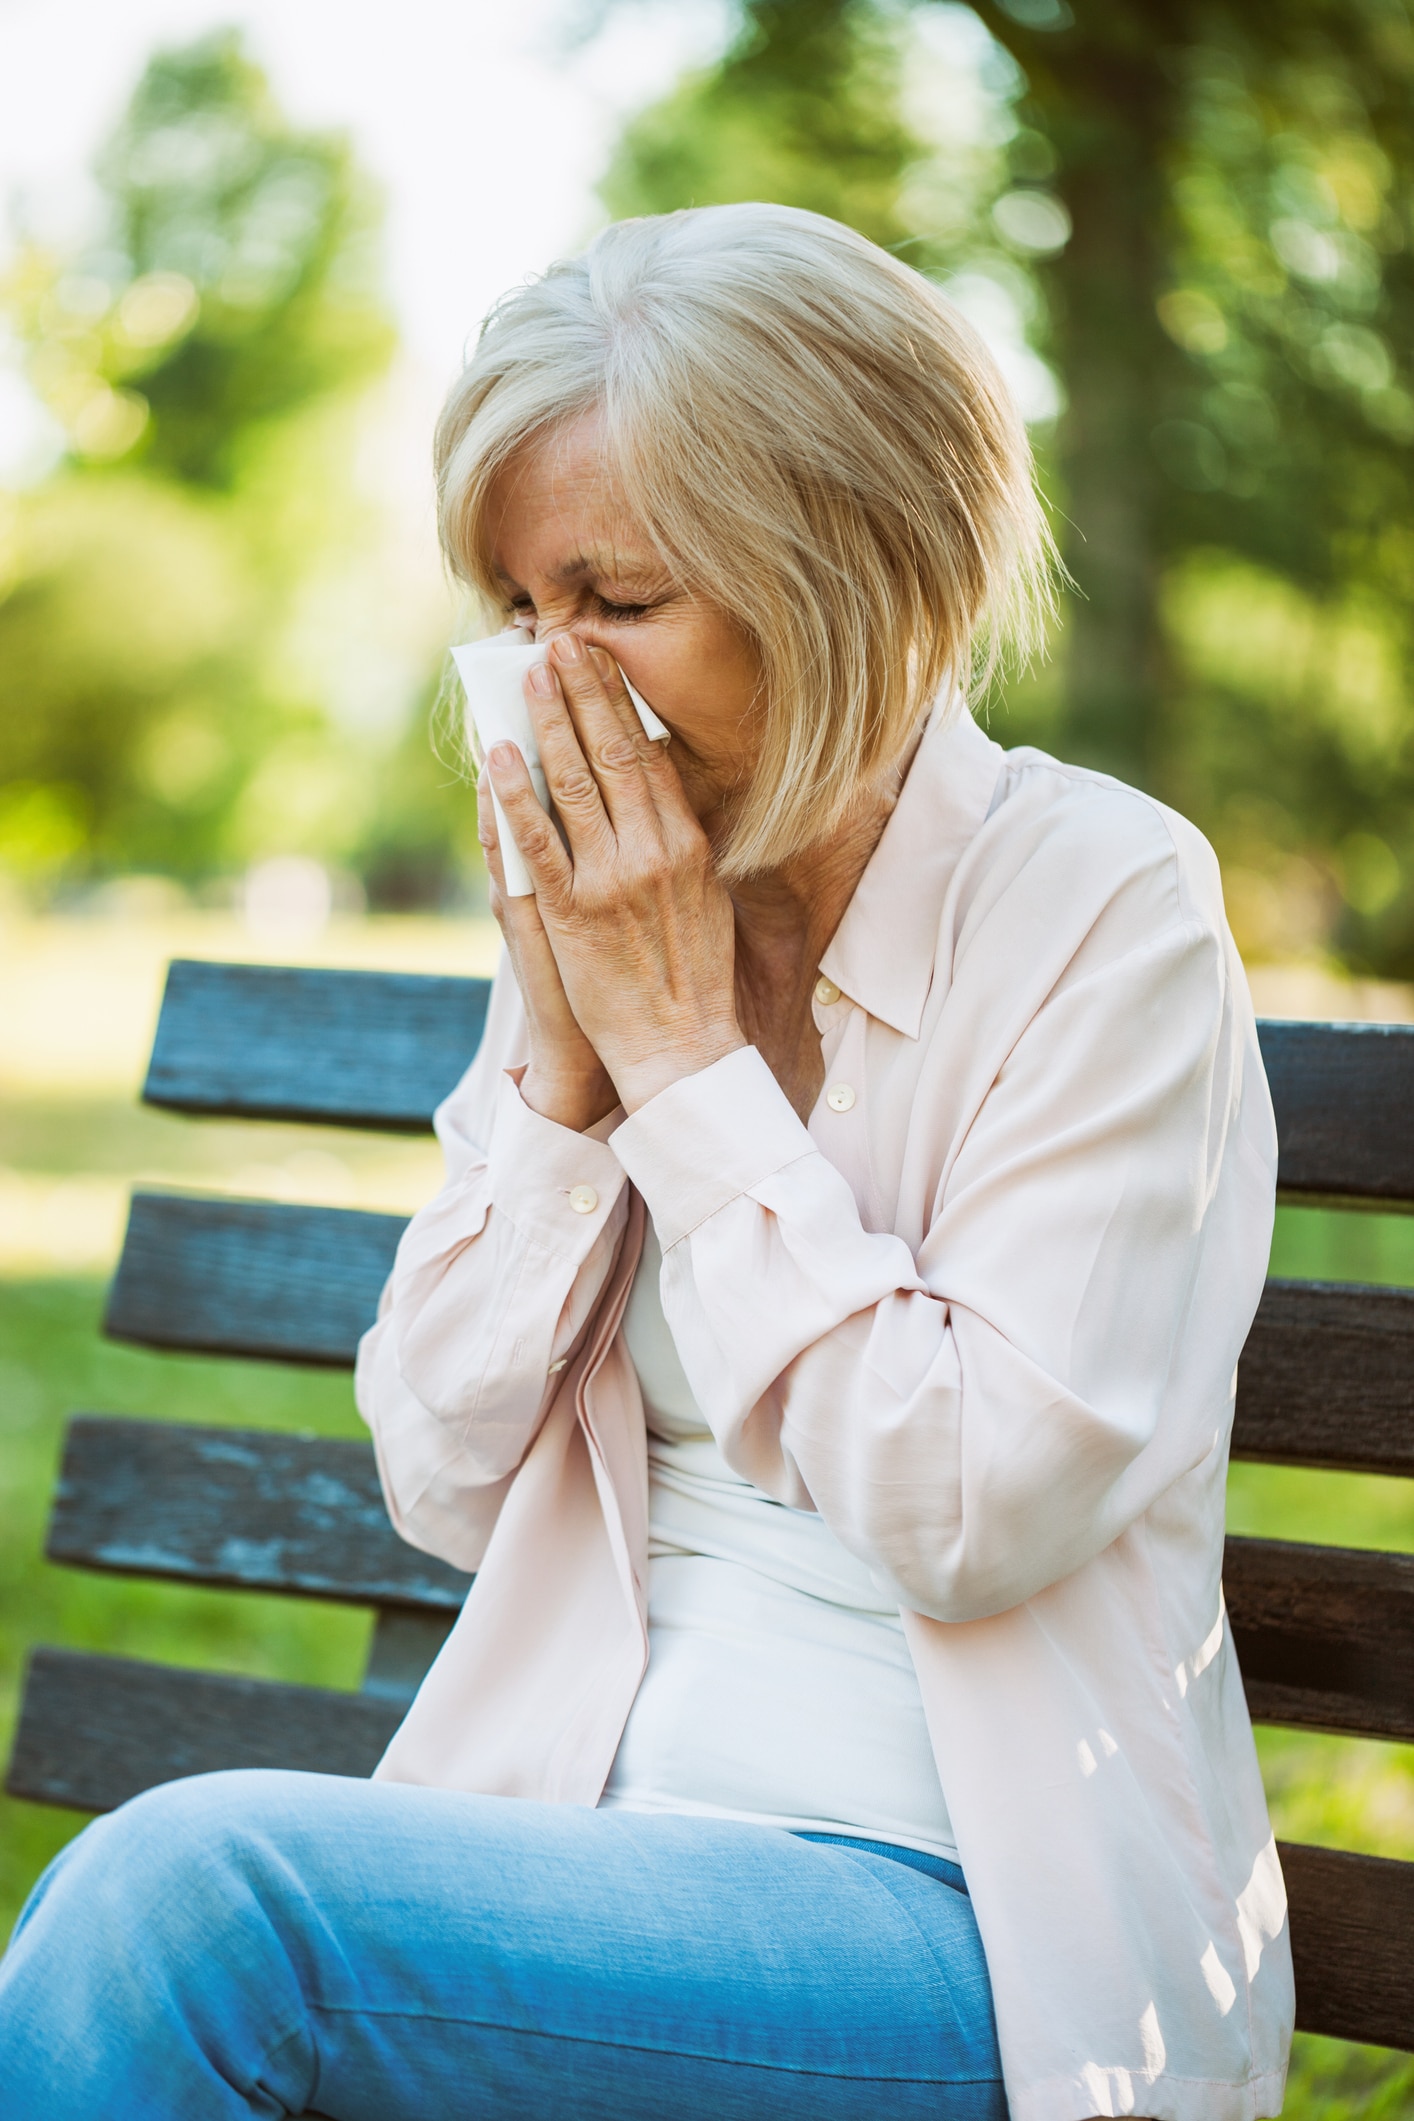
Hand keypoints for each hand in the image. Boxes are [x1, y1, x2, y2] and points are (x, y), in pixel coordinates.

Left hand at [485, 634, 745, 1112]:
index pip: (650, 756)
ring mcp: (610, 880)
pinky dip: (516, 794)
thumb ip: (685, 843)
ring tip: (529, 678)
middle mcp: (652, 852)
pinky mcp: (572, 912)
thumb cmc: (694, 976)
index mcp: (687, 845)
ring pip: (573, 784)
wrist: (680, 1046)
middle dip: (584, 693)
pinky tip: (499, 757)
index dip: (622, 703)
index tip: (602, 662)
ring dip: (548, 724)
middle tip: (561, 644)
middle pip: (613, 754)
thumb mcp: (708, 898)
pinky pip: (536, 841)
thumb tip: (664, 792)